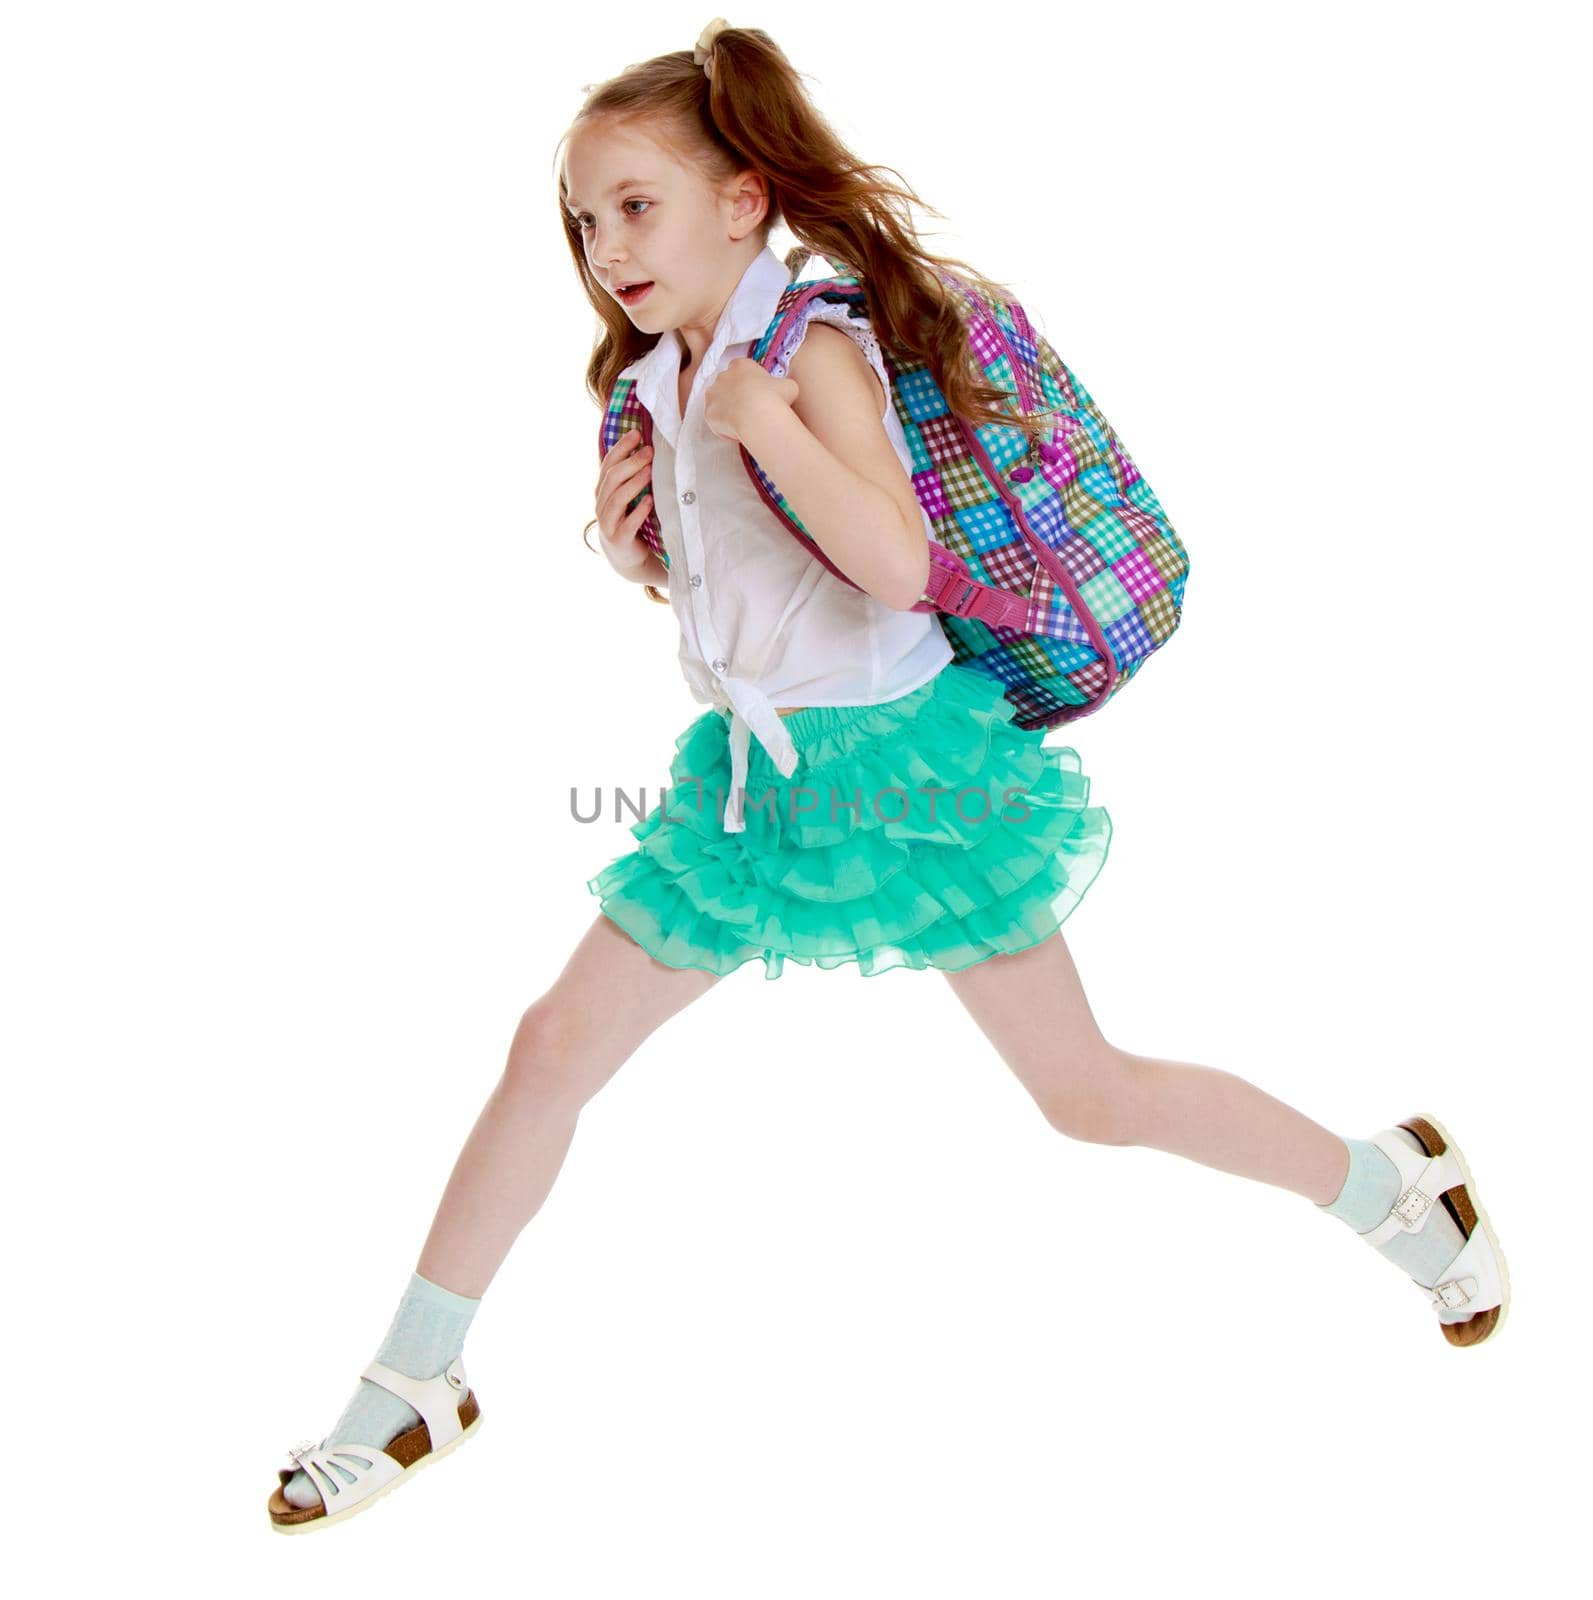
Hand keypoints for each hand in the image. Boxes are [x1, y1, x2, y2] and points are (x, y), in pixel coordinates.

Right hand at [593, 430, 656, 578]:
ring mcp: (608, 523)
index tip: (637, 433)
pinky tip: (650, 501)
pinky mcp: (618, 540)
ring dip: (634, 483)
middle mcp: (601, 505)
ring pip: (617, 499)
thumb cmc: (630, 520)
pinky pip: (627, 524)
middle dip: (631, 463)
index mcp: (602, 491)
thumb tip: (647, 446)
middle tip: (649, 451)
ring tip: (650, 471)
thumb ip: (630, 477)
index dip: (621, 448)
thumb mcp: (627, 497)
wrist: (627, 558)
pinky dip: (639, 511)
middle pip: (612, 479)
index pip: (608, 464)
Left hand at [703, 356, 798, 444]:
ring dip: (729, 411)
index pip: (741, 370)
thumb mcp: (788, 386)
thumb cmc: (775, 398)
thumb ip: (782, 385)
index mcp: (740, 365)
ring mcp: (713, 395)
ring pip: (719, 403)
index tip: (757, 394)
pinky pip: (716, 421)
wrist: (758, 416)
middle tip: (750, 410)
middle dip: (736, 396)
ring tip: (743, 423)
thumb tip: (784, 390)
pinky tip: (738, 432)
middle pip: (728, 385)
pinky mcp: (709, 413)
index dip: (749, 383)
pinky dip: (725, 428)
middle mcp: (723, 376)